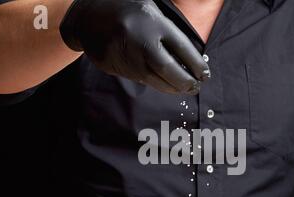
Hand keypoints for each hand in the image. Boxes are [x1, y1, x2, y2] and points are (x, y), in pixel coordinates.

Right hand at [60, 0, 209, 94]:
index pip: (182, 48)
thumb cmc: (127, 11)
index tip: (205, 74)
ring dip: (173, 88)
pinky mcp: (117, 67)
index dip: (196, 64)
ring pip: (156, 80)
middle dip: (186, 82)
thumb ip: (168, 31)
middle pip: (169, 69)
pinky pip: (142, 80)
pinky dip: (158, 84)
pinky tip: (167, 84)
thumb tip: (192, 59)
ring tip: (185, 89)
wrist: (88, 17)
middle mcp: (140, 40)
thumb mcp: (151, 10)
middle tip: (196, 86)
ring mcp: (127, 56)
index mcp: (153, 21)